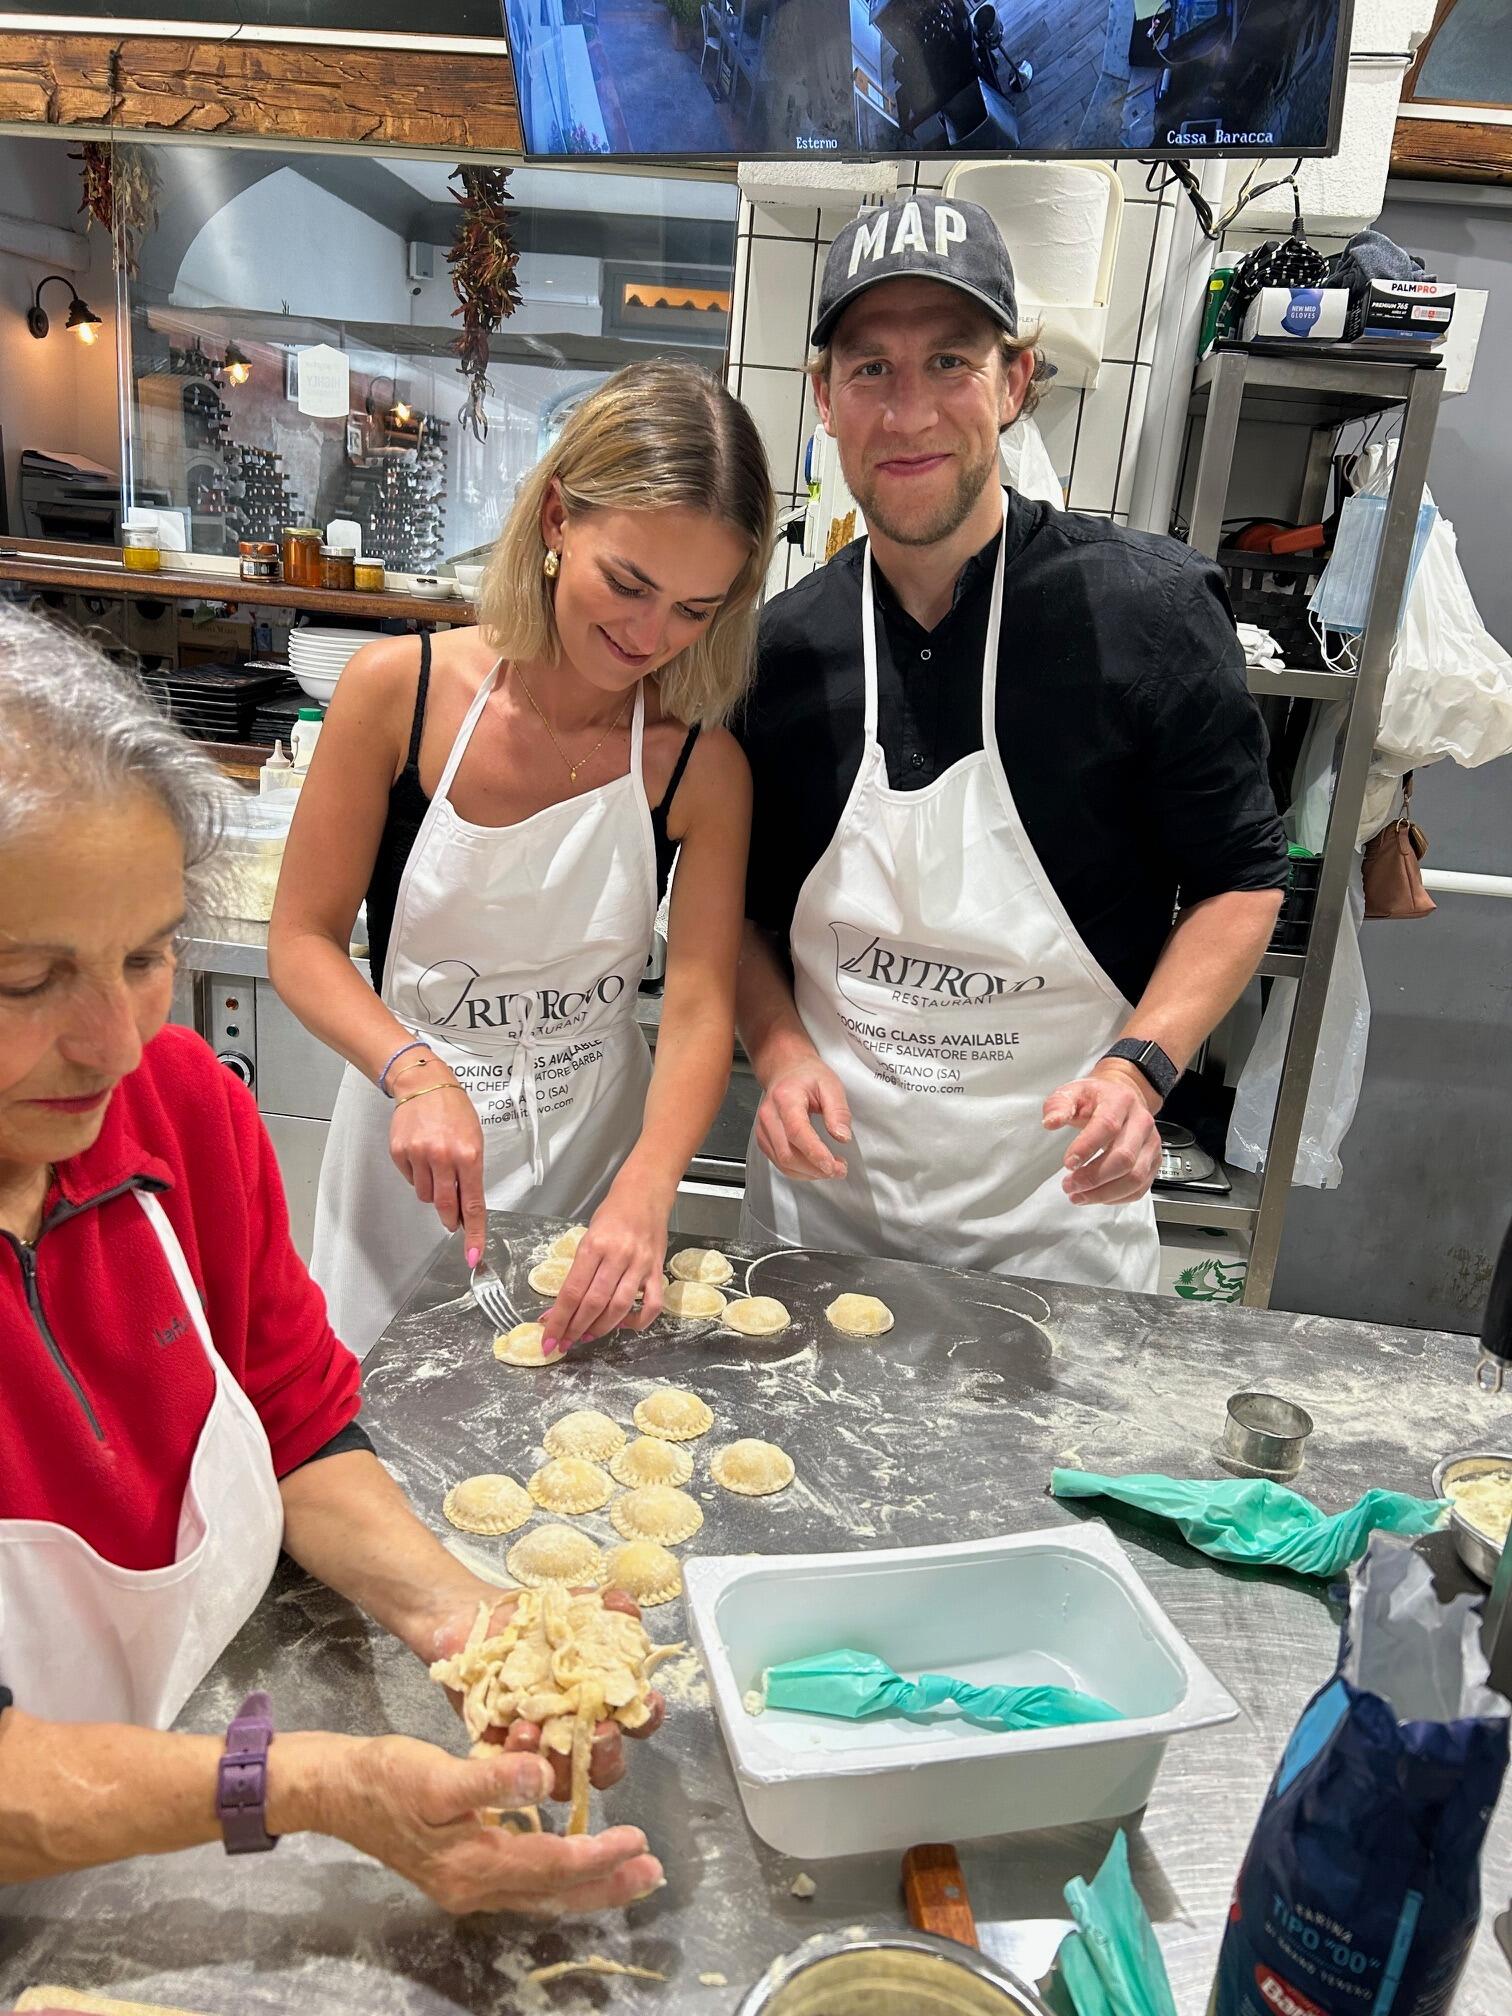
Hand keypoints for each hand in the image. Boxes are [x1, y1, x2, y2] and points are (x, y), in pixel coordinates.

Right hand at [307, 1732, 663, 1916]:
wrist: (335, 1790)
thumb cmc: (385, 1777)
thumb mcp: (436, 1774)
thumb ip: (491, 1781)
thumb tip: (544, 1778)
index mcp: (473, 1866)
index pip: (551, 1866)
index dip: (596, 1856)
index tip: (636, 1841)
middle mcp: (474, 1886)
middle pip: (553, 1893)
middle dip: (606, 1884)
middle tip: (652, 1872)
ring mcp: (466, 1883)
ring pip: (540, 1891)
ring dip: (586, 1881)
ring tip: (628, 1868)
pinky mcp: (460, 1868)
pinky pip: (522, 1878)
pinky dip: (555, 1870)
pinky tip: (569, 1852)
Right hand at [387, 1059, 487, 1259]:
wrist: (424, 1084)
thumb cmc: (454, 1111)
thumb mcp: (474, 1140)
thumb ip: (471, 1175)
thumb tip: (466, 1209)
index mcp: (468, 1155)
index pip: (473, 1204)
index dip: (474, 1234)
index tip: (474, 1256)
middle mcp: (443, 1157)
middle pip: (446, 1206)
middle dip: (450, 1218)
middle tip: (452, 1219)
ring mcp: (419, 1155)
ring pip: (426, 1195)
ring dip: (433, 1190)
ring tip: (437, 1166)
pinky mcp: (399, 1153)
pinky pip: (410, 1179)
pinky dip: (417, 1175)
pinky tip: (421, 1156)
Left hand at [428, 1588, 666, 1798]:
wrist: (472, 1618)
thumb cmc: (529, 1617)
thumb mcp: (569, 1602)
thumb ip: (604, 1604)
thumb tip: (627, 1608)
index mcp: (602, 1694)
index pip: (637, 1716)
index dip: (647, 1714)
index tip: (645, 1703)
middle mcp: (575, 1725)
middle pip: (606, 1761)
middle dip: (607, 1753)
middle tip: (599, 1732)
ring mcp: (539, 1741)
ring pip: (560, 1775)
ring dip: (558, 1764)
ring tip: (539, 1731)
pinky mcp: (500, 1749)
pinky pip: (512, 1768)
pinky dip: (516, 1756)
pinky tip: (515, 1730)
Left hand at [540, 1181, 669, 1357]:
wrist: (644, 1193)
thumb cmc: (611, 1215)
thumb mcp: (587, 1238)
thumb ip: (578, 1272)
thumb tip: (559, 1307)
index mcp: (593, 1246)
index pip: (572, 1292)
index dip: (559, 1320)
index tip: (549, 1339)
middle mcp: (617, 1256)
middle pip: (594, 1303)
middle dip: (576, 1328)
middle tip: (565, 1342)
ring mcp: (640, 1264)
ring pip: (620, 1307)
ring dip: (601, 1328)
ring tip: (587, 1335)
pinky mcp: (657, 1270)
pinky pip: (652, 1304)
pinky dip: (638, 1321)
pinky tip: (623, 1325)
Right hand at [755, 1057, 850, 1181]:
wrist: (785, 1070)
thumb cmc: (807, 1076)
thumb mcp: (831, 1085)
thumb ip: (838, 1111)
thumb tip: (842, 1137)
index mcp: (785, 1098)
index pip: (797, 1132)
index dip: (815, 1153)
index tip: (834, 1166)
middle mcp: (769, 1115)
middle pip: (787, 1153)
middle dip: (815, 1169)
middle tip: (840, 1170)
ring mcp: (763, 1129)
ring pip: (782, 1162)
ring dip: (809, 1173)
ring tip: (831, 1169)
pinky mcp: (763, 1139)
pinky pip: (779, 1162)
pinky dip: (799, 1171)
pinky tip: (815, 1167)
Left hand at [1042, 1062, 1161, 1204]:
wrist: (1123, 1097)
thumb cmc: (1097, 1098)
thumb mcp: (1073, 1092)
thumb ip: (1058, 1105)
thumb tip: (1051, 1122)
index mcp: (1121, 1101)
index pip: (1108, 1125)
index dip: (1087, 1147)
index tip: (1068, 1163)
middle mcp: (1141, 1122)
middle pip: (1124, 1157)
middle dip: (1093, 1177)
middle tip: (1069, 1185)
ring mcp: (1150, 1144)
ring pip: (1135, 1177)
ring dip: (1104, 1193)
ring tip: (1078, 1195)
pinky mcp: (1153, 1162)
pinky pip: (1140, 1188)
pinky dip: (1117, 1198)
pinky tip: (1097, 1196)